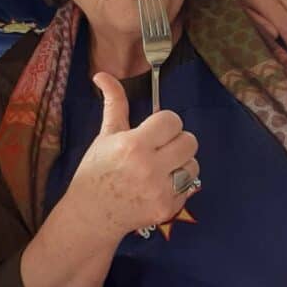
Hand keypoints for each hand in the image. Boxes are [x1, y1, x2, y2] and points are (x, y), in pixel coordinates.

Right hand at [70, 72, 199, 239]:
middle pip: (189, 141)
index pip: (171, 121)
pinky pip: (190, 187)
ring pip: (193, 164)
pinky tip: (159, 185)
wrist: (92, 212)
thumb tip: (102, 74)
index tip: (153, 130)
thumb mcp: (105, 134)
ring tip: (161, 167)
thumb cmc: (97, 170)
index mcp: (133, 145)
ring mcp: (161, 191)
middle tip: (160, 147)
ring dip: (181, 163)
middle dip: (176, 141)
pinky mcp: (169, 209)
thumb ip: (113, 103)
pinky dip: (179, 184)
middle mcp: (150, 168)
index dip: (164, 123)